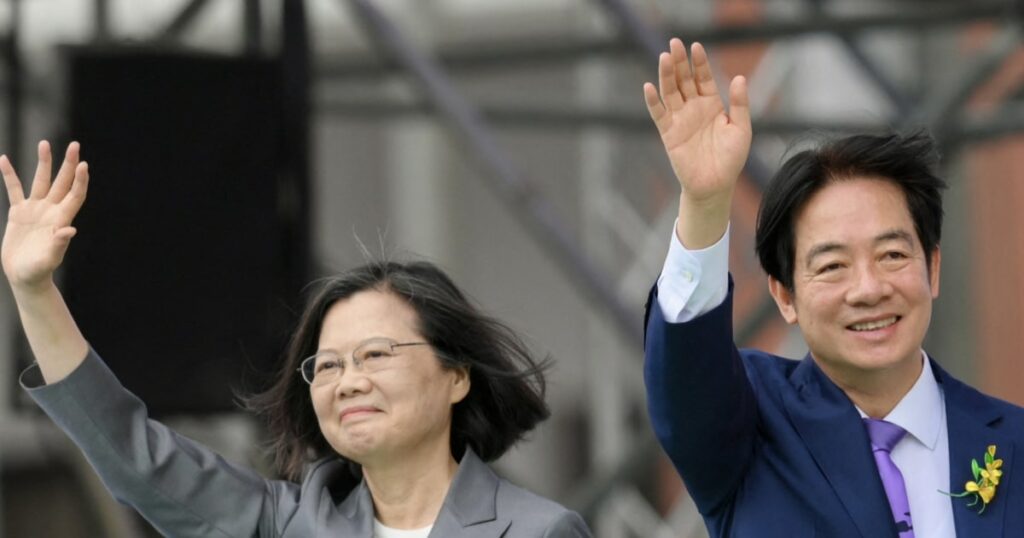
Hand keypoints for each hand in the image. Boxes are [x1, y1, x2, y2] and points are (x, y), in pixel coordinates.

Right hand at [1, 141, 88, 291]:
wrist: (24, 276)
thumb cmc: (39, 271)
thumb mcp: (49, 259)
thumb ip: (58, 244)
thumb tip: (70, 230)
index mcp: (61, 219)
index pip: (74, 195)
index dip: (80, 180)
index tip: (83, 164)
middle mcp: (51, 210)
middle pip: (62, 182)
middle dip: (68, 164)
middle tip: (75, 144)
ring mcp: (35, 210)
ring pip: (40, 180)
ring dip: (43, 162)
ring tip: (44, 143)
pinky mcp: (18, 213)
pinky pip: (14, 190)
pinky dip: (9, 175)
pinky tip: (4, 160)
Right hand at [644, 39, 750, 204]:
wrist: (715, 185)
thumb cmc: (731, 159)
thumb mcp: (742, 129)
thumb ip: (740, 104)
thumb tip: (739, 77)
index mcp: (712, 105)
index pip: (703, 78)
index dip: (699, 63)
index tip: (695, 46)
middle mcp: (694, 109)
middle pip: (684, 80)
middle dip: (680, 62)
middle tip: (674, 43)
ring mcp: (680, 120)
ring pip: (670, 92)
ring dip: (666, 75)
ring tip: (664, 57)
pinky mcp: (669, 133)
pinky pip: (659, 114)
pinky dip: (653, 101)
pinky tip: (649, 87)